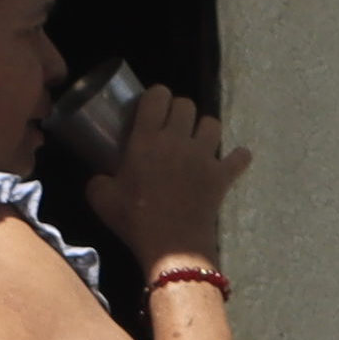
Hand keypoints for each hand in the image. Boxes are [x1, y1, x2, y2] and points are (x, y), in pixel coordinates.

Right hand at [95, 86, 250, 273]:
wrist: (171, 244)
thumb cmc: (134, 219)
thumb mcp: (102, 200)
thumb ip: (98, 181)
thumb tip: (100, 179)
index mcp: (147, 139)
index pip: (157, 96)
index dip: (156, 95)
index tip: (153, 106)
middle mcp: (177, 140)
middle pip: (187, 104)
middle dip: (179, 110)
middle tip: (172, 126)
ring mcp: (204, 156)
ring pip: (213, 124)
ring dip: (205, 129)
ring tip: (198, 141)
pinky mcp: (222, 175)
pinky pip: (239, 158)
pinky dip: (238, 157)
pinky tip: (233, 160)